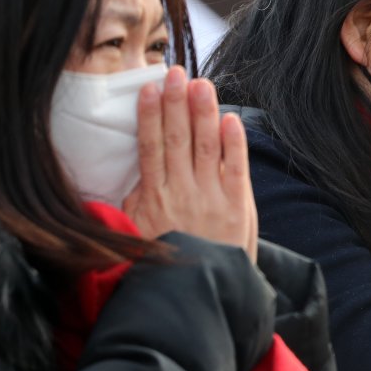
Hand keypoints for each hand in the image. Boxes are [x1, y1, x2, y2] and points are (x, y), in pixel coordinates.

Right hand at [123, 66, 257, 262]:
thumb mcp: (139, 236)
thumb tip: (133, 180)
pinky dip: (234, 143)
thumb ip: (136, 206)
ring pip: (205, 146)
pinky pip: (235, 169)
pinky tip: (230, 119)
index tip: (150, 89)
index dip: (150, 116)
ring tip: (201, 85)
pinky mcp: (237, 207)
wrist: (198, 296)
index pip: (150, 148)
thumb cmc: (166, 266)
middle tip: (177, 74)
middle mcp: (182, 192)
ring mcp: (210, 198)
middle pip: (177, 139)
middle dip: (176, 103)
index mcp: (155, 198)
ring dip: (203, 113)